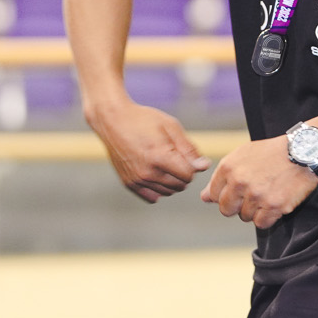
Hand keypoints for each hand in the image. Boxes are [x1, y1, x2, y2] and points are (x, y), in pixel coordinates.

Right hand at [88, 99, 210, 201]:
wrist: (113, 120)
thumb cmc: (144, 120)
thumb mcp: (171, 127)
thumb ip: (189, 149)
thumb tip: (204, 166)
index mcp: (159, 157)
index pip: (188, 176)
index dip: (191, 165)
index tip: (184, 153)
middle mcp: (147, 172)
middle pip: (180, 186)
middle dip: (183, 173)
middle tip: (174, 156)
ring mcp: (136, 180)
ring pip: (167, 192)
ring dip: (171, 181)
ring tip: (164, 162)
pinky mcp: (128, 184)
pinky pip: (152, 197)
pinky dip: (158, 189)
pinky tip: (156, 173)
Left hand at [199, 137, 316, 229]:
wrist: (303, 151)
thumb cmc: (271, 153)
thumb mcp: (243, 156)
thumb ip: (221, 177)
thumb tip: (204, 197)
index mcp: (229, 167)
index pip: (212, 195)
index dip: (224, 195)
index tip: (237, 191)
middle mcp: (240, 181)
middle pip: (226, 210)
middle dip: (237, 206)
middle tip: (253, 195)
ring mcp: (257, 195)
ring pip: (245, 217)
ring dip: (255, 210)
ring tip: (267, 193)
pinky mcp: (274, 206)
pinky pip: (261, 223)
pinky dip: (268, 217)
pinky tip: (274, 202)